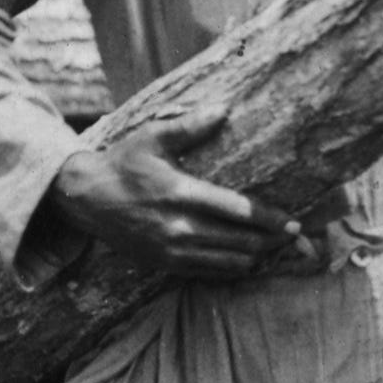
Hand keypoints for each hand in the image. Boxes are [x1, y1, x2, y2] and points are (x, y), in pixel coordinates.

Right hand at [42, 113, 318, 282]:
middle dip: (272, 240)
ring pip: (228, 262)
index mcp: (179, 194)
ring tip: (278, 247)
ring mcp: (171, 251)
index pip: (236, 211)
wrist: (86, 199)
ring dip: (256, 256)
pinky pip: (209, 273)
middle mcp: (178, 228)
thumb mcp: (152, 138)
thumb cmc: (123, 163)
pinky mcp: (165, 264)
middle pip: (239, 242)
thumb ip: (189, 127)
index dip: (269, 219)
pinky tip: (249, 259)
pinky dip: (233, 268)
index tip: (293, 222)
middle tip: (296, 235)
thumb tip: (223, 109)